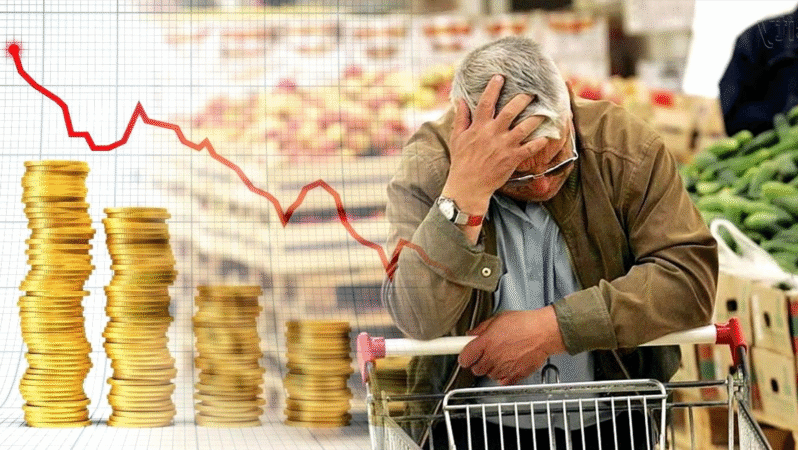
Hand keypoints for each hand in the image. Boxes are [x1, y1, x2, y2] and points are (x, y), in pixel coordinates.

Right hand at [443, 74, 547, 214]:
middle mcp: (493, 133)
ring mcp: (504, 145)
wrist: (468, 185)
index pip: (486, 102)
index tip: (500, 77)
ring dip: (536, 118)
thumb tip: (460, 101)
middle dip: (523, 99)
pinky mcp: (512, 158)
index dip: (493, 88)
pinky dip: (539, 142)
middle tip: (531, 92)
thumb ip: (461, 118)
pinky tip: (547, 136)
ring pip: (524, 127)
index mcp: (479, 127)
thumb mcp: (457, 137)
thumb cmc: (461, 161)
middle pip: (511, 110)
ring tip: (544, 111)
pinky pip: (530, 148)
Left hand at [457, 306, 565, 384]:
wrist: (544, 332)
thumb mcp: (498, 319)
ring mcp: (503, 368)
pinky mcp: (514, 376)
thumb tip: (471, 334)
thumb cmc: (524, 323)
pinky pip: (502, 381)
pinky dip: (503, 375)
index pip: (464, 358)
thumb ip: (482, 329)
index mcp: (485, 342)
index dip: (464, 357)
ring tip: (501, 356)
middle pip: (475, 369)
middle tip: (485, 354)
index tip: (465, 355)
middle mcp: (492, 357)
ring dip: (491, 368)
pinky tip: (508, 364)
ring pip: (488, 375)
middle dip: (478, 362)